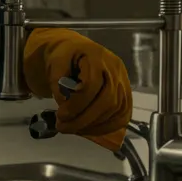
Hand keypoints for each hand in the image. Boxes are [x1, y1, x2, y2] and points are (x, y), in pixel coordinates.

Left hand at [23, 28, 131, 150]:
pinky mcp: (126, 94)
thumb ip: (58, 80)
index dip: (76, 104)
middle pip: (108, 100)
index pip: (92, 85)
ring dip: (94, 125)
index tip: (60, 115)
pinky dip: (107, 126)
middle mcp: (116, 69)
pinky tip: (89, 130)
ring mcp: (124, 82)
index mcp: (97, 56)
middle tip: (63, 127)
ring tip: (73, 129)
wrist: (78, 51)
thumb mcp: (55, 61)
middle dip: (84, 119)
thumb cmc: (66, 56)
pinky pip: (123, 115)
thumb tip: (65, 103)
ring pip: (117, 110)